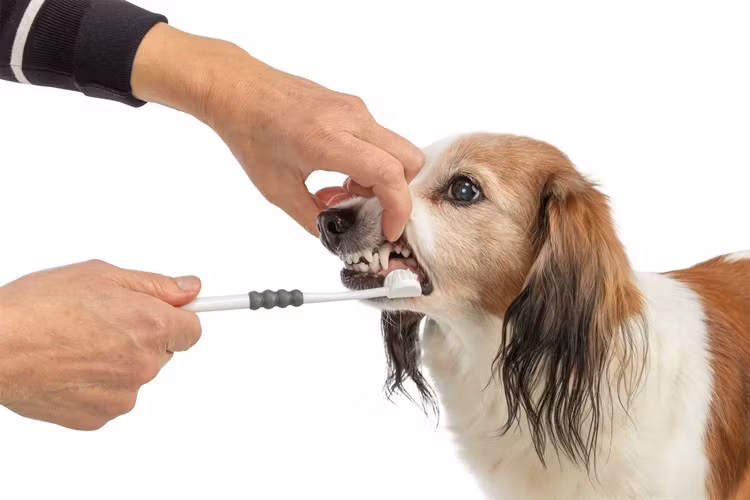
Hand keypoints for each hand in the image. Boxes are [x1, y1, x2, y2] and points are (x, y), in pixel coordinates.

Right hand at [0, 260, 201, 429]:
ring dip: (119, 362)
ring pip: (135, 375)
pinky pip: (111, 396)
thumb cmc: (40, 307)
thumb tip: (190, 288)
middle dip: (143, 337)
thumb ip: (155, 285)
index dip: (177, 318)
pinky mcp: (100, 416)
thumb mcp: (103, 276)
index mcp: (152, 325)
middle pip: (162, 352)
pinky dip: (97, 384)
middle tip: (104, 322)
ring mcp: (123, 394)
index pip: (192, 329)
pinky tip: (70, 367)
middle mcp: (144, 364)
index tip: (167, 313)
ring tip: (78, 344)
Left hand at [130, 23, 423, 240]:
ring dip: (381, 178)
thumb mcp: (277, 189)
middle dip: (397, 193)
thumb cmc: (250, 132)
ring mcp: (355, 108)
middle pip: (409, 159)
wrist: (238, 88)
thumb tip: (336, 234)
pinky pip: (379, 139)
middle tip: (368, 209)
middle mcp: (350, 118)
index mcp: (327, 140)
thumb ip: (312, 217)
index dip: (397, 207)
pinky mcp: (353, 105)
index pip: (388, 173)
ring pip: (397, 150)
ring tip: (343, 191)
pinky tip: (338, 173)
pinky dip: (370, 162)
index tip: (388, 229)